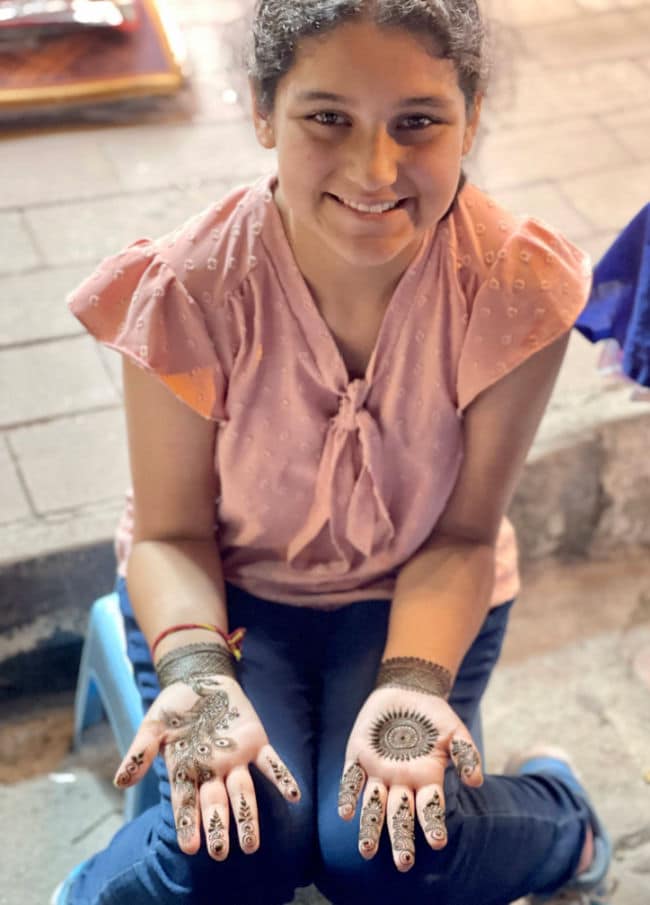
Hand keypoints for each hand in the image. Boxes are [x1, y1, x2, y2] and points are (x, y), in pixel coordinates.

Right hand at [113, 674, 300, 857]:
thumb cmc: (173, 707)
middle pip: (216, 803)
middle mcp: (213, 771)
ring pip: (244, 791)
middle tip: (221, 853)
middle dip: (218, 827)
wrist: (199, 678)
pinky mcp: (255, 742)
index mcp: (186, 771)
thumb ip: (140, 752)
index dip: (189, 824)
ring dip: (249, 815)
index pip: (186, 803)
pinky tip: (293, 795)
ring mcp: (236, 759)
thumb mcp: (152, 726)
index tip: (192, 848)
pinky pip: (271, 763)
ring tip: (251, 844)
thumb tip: (121, 781)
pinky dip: (282, 777)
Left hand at [338, 686, 482, 870]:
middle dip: (401, 838)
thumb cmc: (433, 714)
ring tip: (367, 850)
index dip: (433, 824)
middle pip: (400, 815)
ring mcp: (378, 771)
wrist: (407, 689)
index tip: (437, 842)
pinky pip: (351, 780)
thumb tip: (476, 781)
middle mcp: (401, 780)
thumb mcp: (454, 730)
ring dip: (370, 827)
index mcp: (426, 778)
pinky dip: (348, 796)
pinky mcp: (358, 756)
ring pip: (373, 805)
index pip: (429, 808)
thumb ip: (466, 753)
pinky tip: (345, 813)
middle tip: (403, 863)